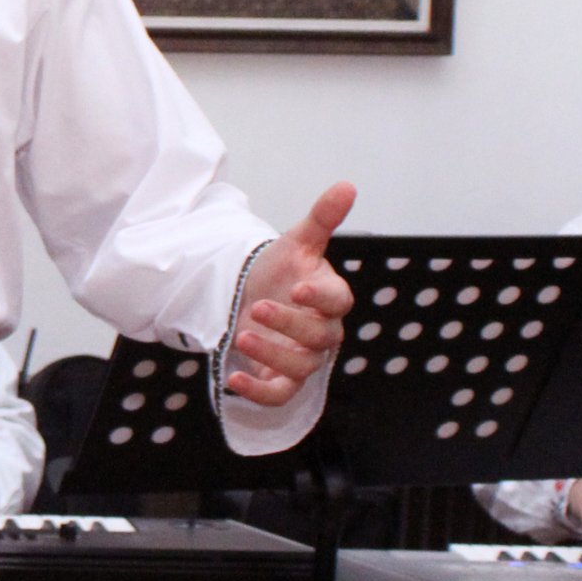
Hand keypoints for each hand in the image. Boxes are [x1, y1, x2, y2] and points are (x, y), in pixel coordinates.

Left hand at [226, 182, 357, 407]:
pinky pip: (278, 394)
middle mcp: (321, 331)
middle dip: (289, 324)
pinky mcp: (281, 379)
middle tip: (256, 307)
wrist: (254, 293)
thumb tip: (347, 185)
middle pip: (319, 338)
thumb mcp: (297, 241)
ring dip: (271, 355)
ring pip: (300, 366)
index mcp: (330, 298)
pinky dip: (259, 392)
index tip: (297, 287)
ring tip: (241, 336)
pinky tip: (235, 379)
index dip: (320, 298)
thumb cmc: (281, 271)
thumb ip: (322, 217)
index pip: (339, 302)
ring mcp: (302, 358)